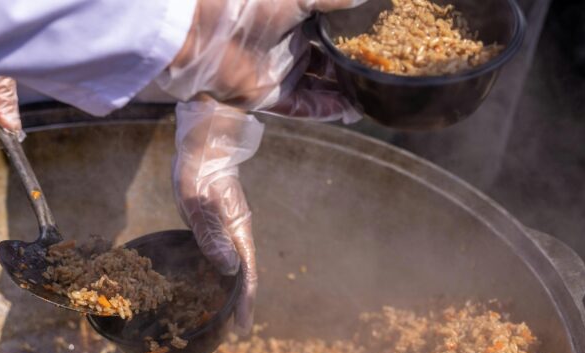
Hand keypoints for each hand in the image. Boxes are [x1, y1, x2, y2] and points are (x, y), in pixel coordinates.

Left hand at [158, 0, 365, 118]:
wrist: (201, 31)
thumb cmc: (248, 3)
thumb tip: (368, 1)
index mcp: (293, 12)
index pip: (330, 24)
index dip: (354, 30)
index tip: (380, 36)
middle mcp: (287, 41)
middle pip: (327, 56)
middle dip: (352, 63)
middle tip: (383, 67)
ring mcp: (278, 69)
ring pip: (319, 83)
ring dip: (345, 89)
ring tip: (374, 92)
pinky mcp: (268, 96)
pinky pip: (303, 106)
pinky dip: (326, 108)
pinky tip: (352, 109)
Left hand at [173, 99, 261, 334]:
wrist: (203, 147)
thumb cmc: (198, 173)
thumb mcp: (199, 204)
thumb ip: (212, 235)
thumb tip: (230, 269)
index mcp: (239, 232)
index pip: (247, 276)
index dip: (246, 304)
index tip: (243, 329)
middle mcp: (238, 235)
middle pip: (244, 276)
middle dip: (242, 303)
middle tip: (236, 329)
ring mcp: (230, 230)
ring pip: (234, 267)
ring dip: (231, 290)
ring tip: (224, 313)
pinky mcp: (219, 225)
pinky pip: (222, 255)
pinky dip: (219, 274)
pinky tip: (209, 283)